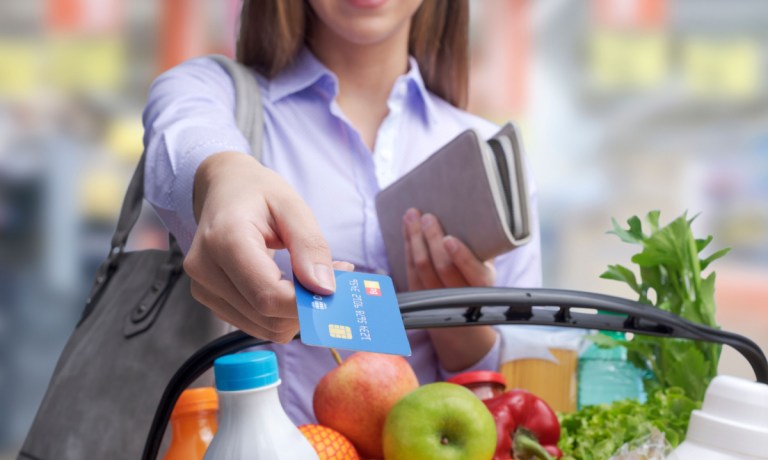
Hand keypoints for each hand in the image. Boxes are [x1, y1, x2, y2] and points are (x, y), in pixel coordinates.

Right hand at [183, 152, 350, 342]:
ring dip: (295, 313)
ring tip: (309, 279)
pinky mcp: (210, 299)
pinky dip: (280, 313)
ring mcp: (203, 288)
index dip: (306, 302)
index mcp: (224, 240)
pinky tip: (290, 287)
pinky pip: (255, 323)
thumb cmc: (257, 193)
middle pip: (267, 315)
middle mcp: (205, 269)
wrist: (223, 189)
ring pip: (263, 327)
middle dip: (306, 306)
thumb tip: (324, 289)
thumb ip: (310, 246)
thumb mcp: (292, 206)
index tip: (334, 288)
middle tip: (332, 278)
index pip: (268, 295)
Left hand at [402, 207, 496, 370]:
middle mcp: (460, 297)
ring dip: (415, 239)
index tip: (449, 239)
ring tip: (412, 216)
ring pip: (421, 268)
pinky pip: (409, 270)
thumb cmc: (476, 277)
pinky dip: (407, 247)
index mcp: (482, 288)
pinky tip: (407, 229)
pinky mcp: (417, 296)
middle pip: (442, 267)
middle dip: (432, 240)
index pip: (473, 273)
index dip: (461, 257)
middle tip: (428, 217)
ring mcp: (435, 300)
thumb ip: (482, 247)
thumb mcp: (486, 266)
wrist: (462, 315)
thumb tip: (475, 217)